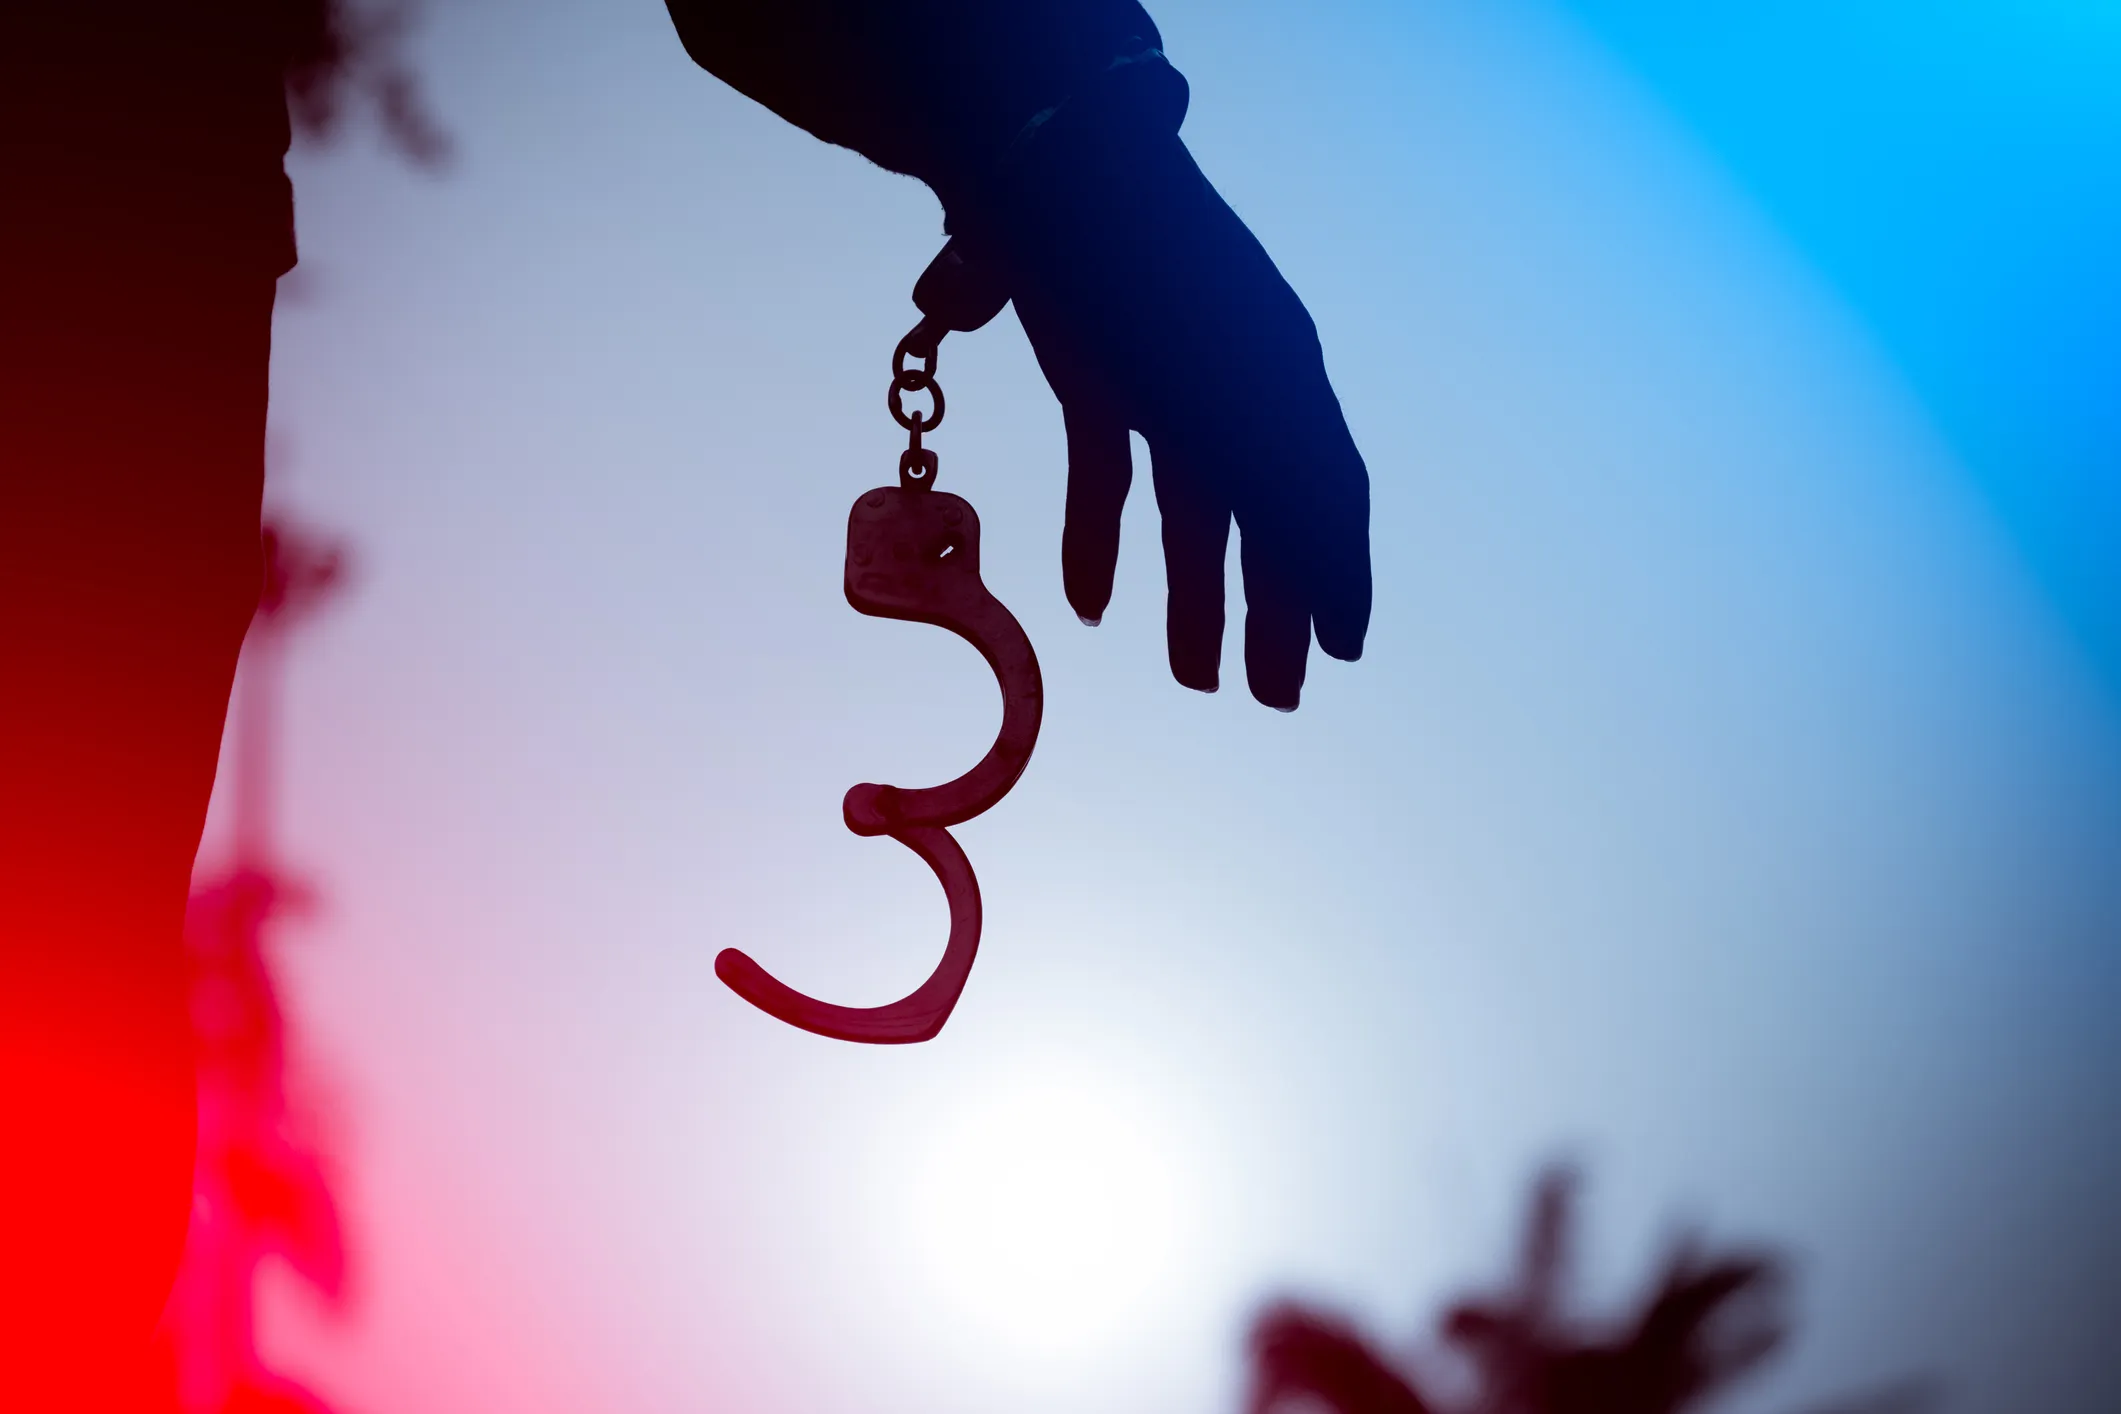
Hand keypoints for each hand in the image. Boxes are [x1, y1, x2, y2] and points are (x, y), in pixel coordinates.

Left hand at [995, 125, 1370, 709]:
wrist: (1058, 182)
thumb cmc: (1162, 284)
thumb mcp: (1240, 399)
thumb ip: (1289, 488)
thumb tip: (1332, 577)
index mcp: (1286, 384)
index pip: (1328, 495)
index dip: (1338, 576)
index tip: (1342, 651)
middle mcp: (1236, 387)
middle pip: (1262, 516)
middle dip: (1269, 609)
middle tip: (1271, 694)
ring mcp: (1168, 383)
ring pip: (1188, 511)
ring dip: (1188, 593)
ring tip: (1191, 676)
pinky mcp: (1097, 378)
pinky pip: (1108, 474)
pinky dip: (1096, 538)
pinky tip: (1087, 605)